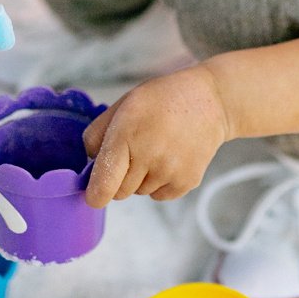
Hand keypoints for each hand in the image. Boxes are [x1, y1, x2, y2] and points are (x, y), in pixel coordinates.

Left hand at [82, 65, 231, 207]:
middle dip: (119, 177)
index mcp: (126, 136)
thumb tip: (89, 164)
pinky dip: (159, 183)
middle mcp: (149, 157)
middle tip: (133, 152)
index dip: (95, 194)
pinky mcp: (186, 182)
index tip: (94, 194)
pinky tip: (169, 158)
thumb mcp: (122, 106)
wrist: (209, 102)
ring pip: (139, 192)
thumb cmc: (161, 101)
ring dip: (140, 178)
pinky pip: (159, 196)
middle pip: (119, 192)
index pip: (104, 185)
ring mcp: (169, 172)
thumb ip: (97, 135)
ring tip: (156, 150)